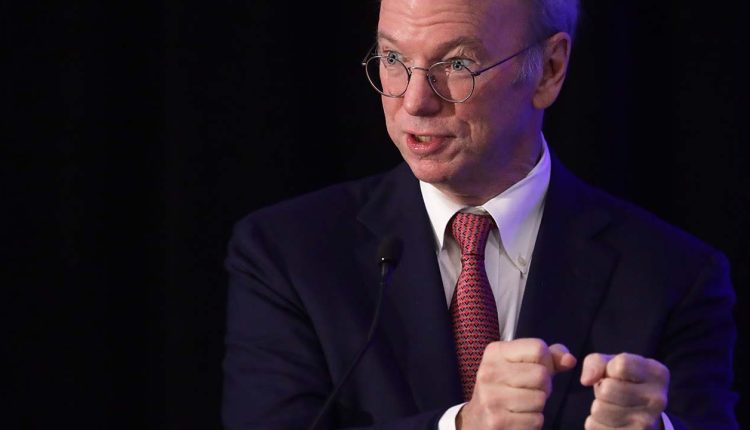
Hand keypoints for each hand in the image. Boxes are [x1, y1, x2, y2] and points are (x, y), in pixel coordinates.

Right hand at [457, 338, 576, 429]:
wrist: (477, 419)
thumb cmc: (505, 388)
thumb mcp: (520, 365)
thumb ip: (548, 358)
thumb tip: (570, 359)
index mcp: (495, 352)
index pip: (538, 348)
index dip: (546, 361)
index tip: (534, 370)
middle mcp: (489, 372)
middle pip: (541, 374)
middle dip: (544, 386)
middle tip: (530, 391)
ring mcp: (491, 397)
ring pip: (540, 399)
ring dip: (538, 406)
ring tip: (523, 405)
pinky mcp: (497, 421)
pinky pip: (536, 420)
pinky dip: (533, 422)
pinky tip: (519, 418)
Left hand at [580, 353, 669, 429]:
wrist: (644, 416)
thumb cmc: (625, 383)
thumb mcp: (613, 364)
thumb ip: (597, 362)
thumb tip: (586, 380)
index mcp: (657, 374)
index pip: (621, 366)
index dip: (609, 369)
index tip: (616, 374)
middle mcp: (657, 400)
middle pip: (607, 389)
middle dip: (601, 388)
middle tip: (612, 392)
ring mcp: (646, 424)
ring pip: (598, 409)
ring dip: (598, 406)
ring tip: (612, 405)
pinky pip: (593, 426)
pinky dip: (595, 422)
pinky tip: (611, 420)